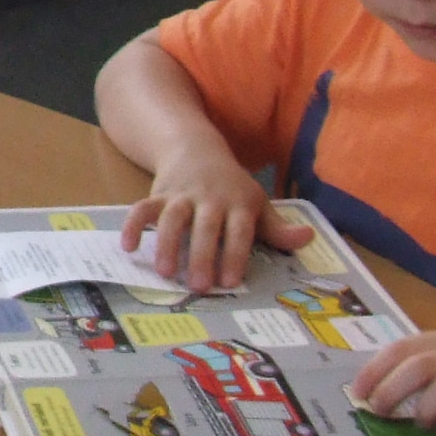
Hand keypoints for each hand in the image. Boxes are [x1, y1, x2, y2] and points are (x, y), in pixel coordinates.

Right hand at [119, 150, 304, 291]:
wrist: (195, 149)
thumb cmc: (232, 187)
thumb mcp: (257, 203)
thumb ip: (278, 228)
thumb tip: (308, 238)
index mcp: (238, 203)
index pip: (239, 231)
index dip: (234, 255)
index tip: (230, 282)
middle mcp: (210, 198)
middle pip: (205, 227)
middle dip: (202, 256)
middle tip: (199, 286)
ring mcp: (182, 195)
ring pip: (172, 217)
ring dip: (167, 244)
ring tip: (165, 272)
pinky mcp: (159, 195)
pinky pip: (142, 208)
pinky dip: (132, 225)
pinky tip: (128, 247)